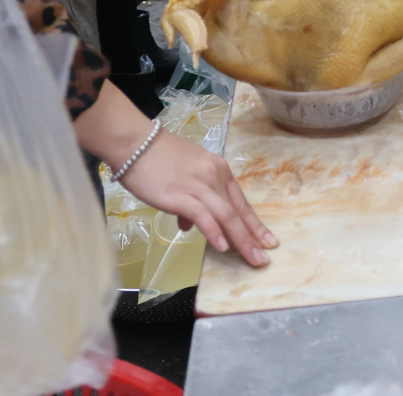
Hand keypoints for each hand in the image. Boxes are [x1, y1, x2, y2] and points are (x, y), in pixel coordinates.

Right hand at [113, 129, 278, 267]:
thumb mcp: (185, 174)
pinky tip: (222, 247)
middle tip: (265, 258)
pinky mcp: (180, 195)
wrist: (135, 143)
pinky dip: (214, 232)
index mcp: (219, 170)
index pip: (241, 202)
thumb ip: (193, 197)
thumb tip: (189, 225)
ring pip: (227, 215)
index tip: (268, 241)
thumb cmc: (157, 158)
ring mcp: (199, 186)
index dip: (255, 223)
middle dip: (254, 236)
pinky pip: (203, 216)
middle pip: (238, 211)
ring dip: (242, 240)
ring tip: (253, 258)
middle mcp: (215, 176)